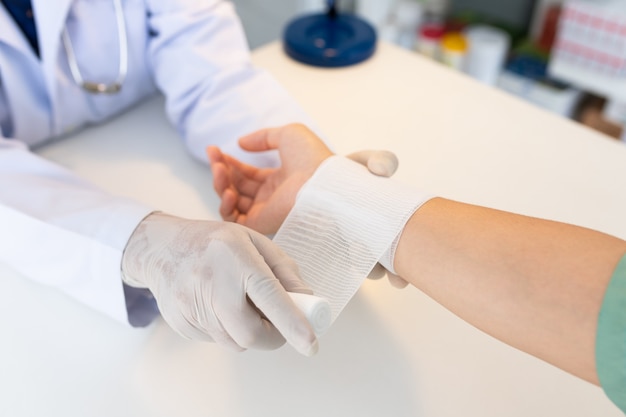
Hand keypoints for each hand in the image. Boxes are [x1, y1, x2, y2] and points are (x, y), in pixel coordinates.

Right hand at [121, 212, 317, 355]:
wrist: (161, 248)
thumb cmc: (216, 243)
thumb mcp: (256, 242)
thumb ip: (285, 271)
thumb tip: (307, 303)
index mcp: (236, 257)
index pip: (267, 294)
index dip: (291, 322)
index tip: (311, 343)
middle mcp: (212, 282)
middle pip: (251, 334)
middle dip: (273, 336)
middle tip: (276, 322)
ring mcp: (192, 306)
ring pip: (236, 343)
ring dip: (249, 332)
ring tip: (239, 302)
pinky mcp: (181, 324)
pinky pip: (218, 341)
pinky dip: (228, 330)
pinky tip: (217, 305)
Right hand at [208, 124, 407, 286]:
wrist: (322, 182)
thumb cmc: (312, 158)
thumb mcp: (287, 135)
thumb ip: (263, 137)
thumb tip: (240, 143)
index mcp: (279, 180)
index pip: (247, 174)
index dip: (229, 162)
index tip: (214, 149)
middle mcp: (270, 198)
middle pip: (236, 186)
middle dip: (221, 169)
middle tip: (214, 155)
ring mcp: (265, 212)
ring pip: (231, 202)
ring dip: (220, 184)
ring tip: (219, 169)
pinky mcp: (261, 225)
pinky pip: (234, 220)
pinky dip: (225, 206)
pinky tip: (228, 191)